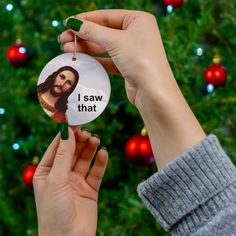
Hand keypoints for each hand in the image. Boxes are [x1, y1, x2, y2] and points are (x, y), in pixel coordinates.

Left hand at [33, 126, 107, 235]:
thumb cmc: (54, 211)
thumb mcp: (56, 179)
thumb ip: (64, 154)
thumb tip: (67, 131)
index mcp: (47, 171)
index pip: (57, 147)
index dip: (66, 134)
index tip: (76, 121)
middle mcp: (62, 175)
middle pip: (72, 151)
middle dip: (80, 140)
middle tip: (88, 131)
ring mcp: (76, 181)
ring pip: (85, 159)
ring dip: (90, 148)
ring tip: (96, 140)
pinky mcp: (90, 189)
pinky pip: (96, 172)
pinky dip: (100, 162)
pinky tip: (103, 153)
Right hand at [59, 9, 205, 169]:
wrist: (153, 91)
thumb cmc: (140, 60)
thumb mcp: (115, 41)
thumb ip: (93, 31)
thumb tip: (73, 23)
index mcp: (138, 20)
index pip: (106, 16)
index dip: (85, 19)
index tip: (67, 24)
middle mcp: (136, 33)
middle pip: (104, 31)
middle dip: (83, 35)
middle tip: (63, 39)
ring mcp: (132, 51)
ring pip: (104, 46)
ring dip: (86, 48)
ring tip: (67, 49)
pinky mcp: (127, 66)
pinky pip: (108, 59)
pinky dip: (95, 60)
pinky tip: (81, 60)